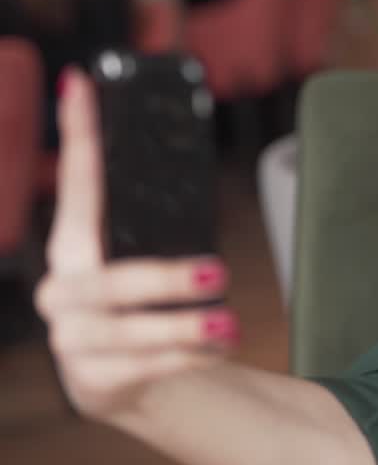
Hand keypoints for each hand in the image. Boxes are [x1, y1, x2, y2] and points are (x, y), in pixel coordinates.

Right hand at [34, 69, 237, 421]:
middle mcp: (63, 291)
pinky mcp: (93, 381)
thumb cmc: (145, 307)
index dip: (76, 132)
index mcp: (76, 247)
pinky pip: (146, 368)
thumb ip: (157, 226)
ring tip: (228, 324)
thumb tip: (184, 160)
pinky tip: (216, 349)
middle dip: (166, 279)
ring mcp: (73, 339)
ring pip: (132, 333)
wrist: (127, 380)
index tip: (82, 82)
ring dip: (186, 328)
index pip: (77, 182)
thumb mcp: (149, 261)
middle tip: (218, 273)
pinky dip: (187, 358)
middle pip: (111, 283)